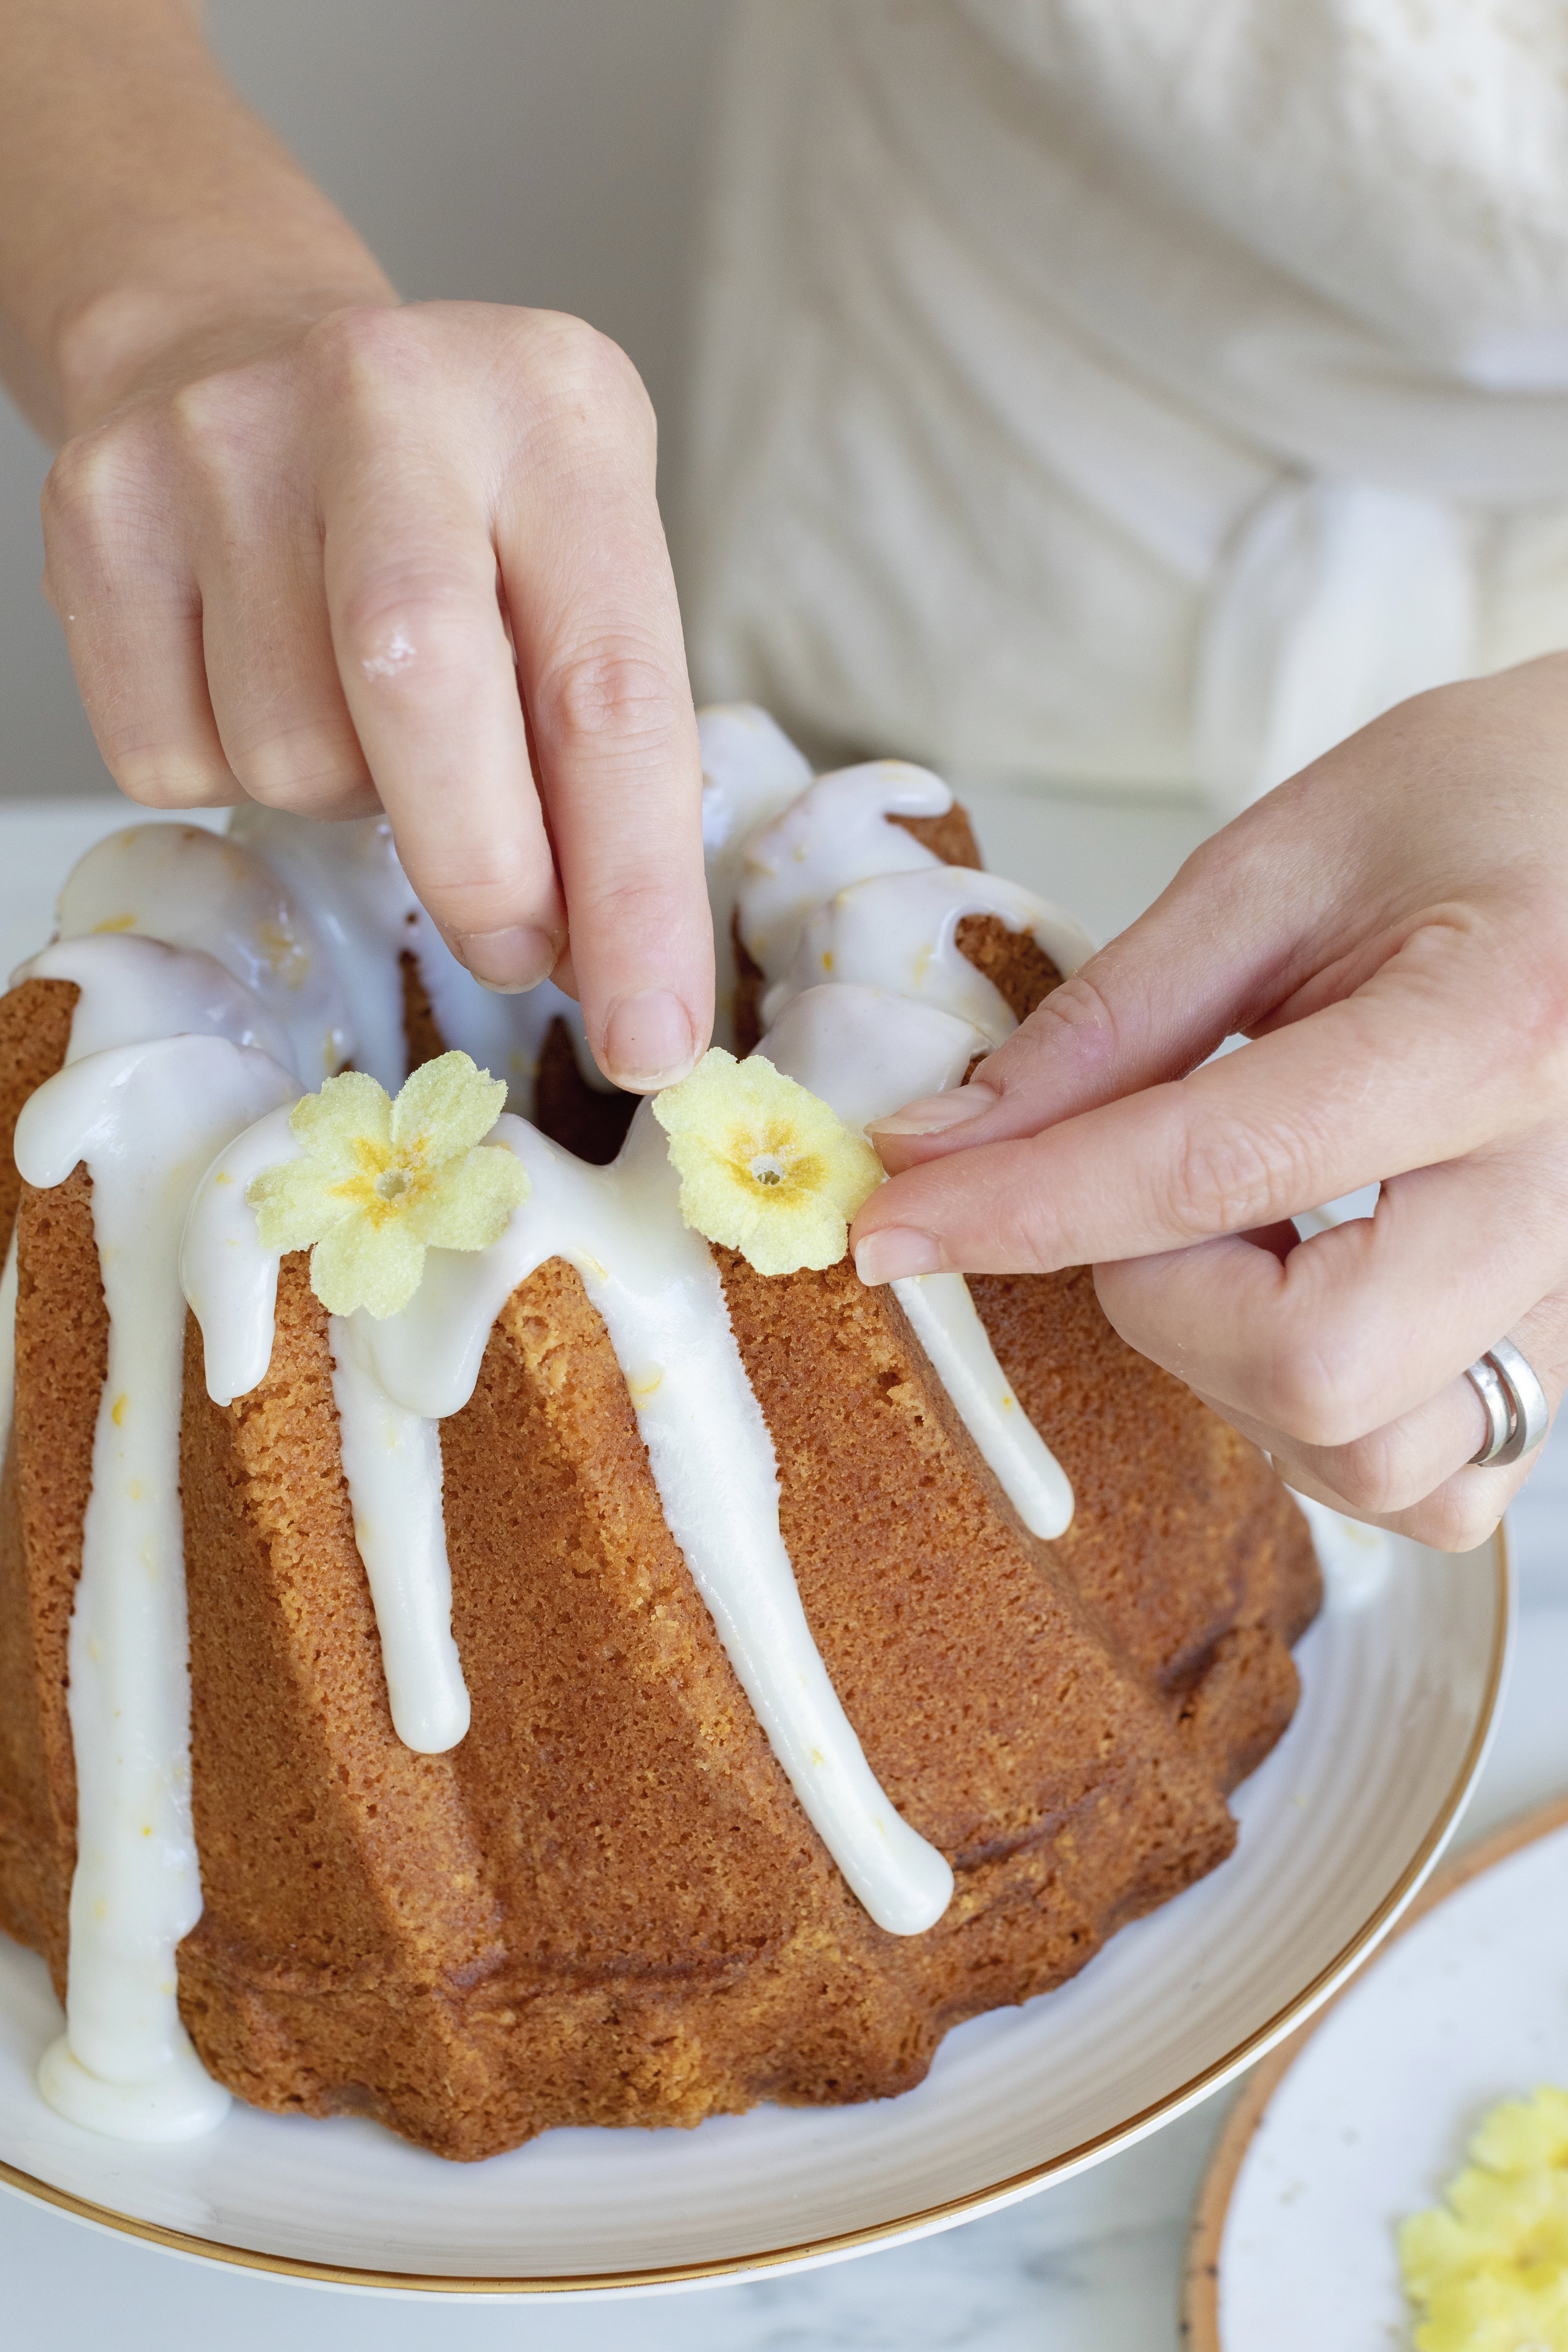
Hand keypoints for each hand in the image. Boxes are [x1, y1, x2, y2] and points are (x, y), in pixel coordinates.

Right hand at [39, 300, 709, 1088]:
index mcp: (555, 415)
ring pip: (293, 755)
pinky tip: (258, 681)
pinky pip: (172, 761)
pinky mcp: (99, 512)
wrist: (239, 351)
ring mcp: (222, 441)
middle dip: (481, 874)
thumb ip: (603, 763)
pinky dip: (232, 776)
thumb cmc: (452, 512)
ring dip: (350, 802)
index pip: (611, 694)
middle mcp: (390, 398)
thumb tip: (614, 978)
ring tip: (363, 718)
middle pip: (427, 702)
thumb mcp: (575, 581)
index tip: (650, 1034)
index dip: (634, 893)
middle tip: (515, 947)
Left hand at [851, 659, 1567, 1550]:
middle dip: (1165, 1304)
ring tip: (1236, 1241)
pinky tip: (1304, 1306)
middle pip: (1318, 1366)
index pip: (1212, 1168)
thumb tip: (946, 1143)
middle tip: (1144, 1196)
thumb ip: (1114, 1019)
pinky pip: (1447, 1482)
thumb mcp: (1284, 860)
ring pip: (1385, 1458)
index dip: (1021, 1208)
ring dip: (1247, 1381)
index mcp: (1499, 1026)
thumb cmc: (1486, 801)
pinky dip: (1339, 1433)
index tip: (891, 1222)